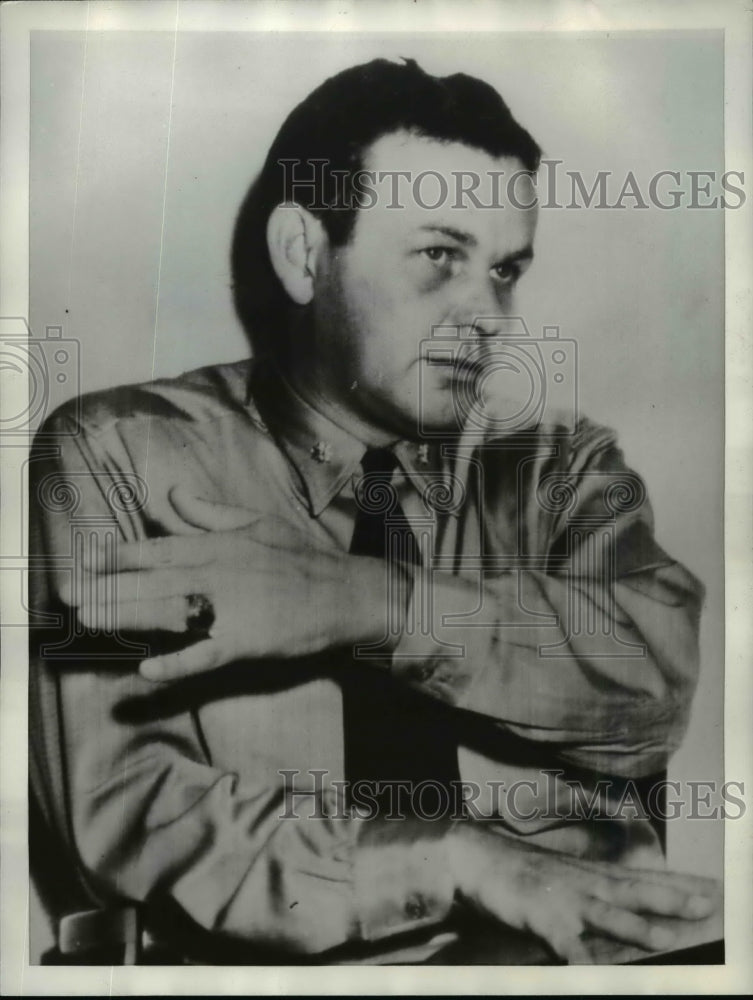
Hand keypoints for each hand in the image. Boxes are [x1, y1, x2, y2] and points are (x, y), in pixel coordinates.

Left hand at [62, 488, 391, 679]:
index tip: (86, 561)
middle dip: (109, 588)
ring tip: (92, 622)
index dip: (120, 556)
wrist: (346, 593)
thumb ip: (209, 512)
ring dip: (128, 618)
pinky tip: (148, 671)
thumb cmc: (302, 557)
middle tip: (71, 597)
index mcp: (220, 544)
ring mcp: (233, 607)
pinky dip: (178, 664)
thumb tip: (172, 493)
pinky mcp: (248, 640)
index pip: (159, 548)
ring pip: (169, 613)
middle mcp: (220, 572)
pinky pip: (206, 654)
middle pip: (154, 581)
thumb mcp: (256, 523)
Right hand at [447, 823, 717, 962]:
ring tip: (665, 938)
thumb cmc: (524, 872)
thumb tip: (623, 895)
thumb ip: (596, 887)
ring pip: (606, 914)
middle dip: (672, 899)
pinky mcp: (541, 916)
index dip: (677, 884)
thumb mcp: (567, 876)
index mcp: (592, 875)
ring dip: (635, 926)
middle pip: (635, 891)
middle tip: (708, 903)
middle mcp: (585, 883)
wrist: (478, 856)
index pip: (641, 878)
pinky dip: (577, 957)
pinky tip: (588, 972)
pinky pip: (564, 943)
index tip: (711, 888)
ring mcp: (564, 899)